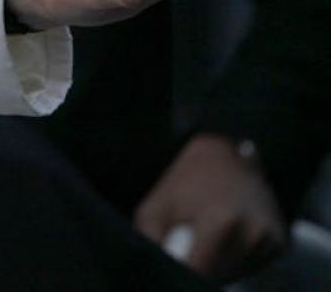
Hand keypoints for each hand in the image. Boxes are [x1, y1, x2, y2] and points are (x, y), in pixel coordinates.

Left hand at [135, 134, 287, 281]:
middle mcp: (253, 234)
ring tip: (206, 237)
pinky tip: (226, 237)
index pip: (200, 272)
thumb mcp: (155, 208)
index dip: (184, 271)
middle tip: (187, 246)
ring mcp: (271, 240)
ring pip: (235, 273)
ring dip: (218, 266)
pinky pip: (251, 266)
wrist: (227, 155)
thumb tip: (158, 266)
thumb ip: (152, 241)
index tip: (176, 262)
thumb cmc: (185, 181)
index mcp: (221, 223)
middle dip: (199, 268)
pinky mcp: (281, 244)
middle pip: (218, 277)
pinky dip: (236, 260)